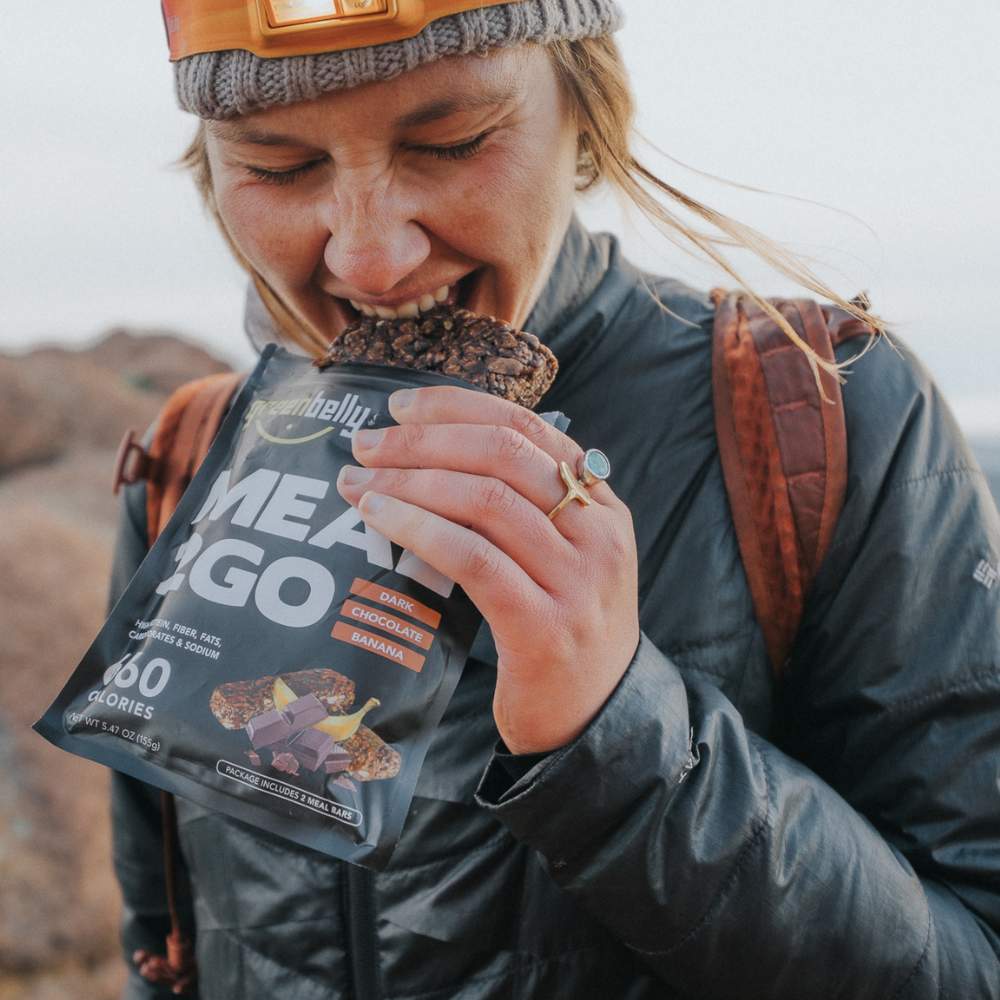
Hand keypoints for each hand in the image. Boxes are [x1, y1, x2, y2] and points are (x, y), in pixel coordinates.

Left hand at [336, 385, 639, 753]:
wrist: (597, 720)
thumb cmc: (562, 631)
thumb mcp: (563, 558)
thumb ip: (523, 509)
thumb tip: (432, 460)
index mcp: (603, 504)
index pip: (530, 428)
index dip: (459, 406)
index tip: (401, 406)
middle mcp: (598, 534)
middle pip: (503, 455)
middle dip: (424, 441)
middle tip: (366, 445)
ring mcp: (577, 581)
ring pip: (486, 500)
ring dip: (411, 482)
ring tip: (359, 484)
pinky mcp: (545, 629)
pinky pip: (474, 560)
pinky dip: (421, 529)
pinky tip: (380, 519)